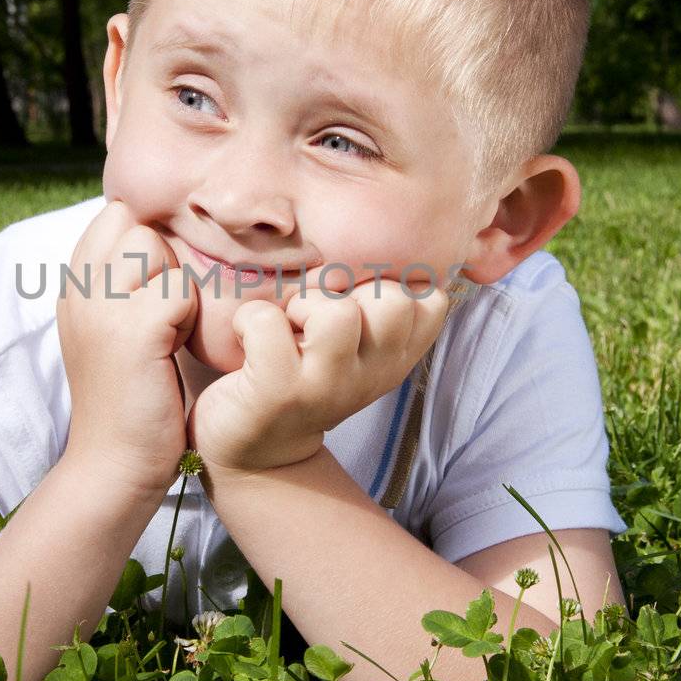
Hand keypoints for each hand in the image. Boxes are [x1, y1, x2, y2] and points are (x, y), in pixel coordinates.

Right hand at [57, 199, 197, 494]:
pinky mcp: (131, 331)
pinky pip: (179, 289)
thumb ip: (121, 284)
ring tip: (168, 332)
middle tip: (163, 314)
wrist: (116, 465)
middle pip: (133, 223)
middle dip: (161, 259)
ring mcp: (99, 307)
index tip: (153, 290)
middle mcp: (77, 289)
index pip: (113, 216)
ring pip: (154, 246)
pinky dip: (189, 317)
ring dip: (175, 285)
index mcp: (72, 286)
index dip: (145, 242)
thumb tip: (158, 236)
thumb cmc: (131, 399)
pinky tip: (175, 351)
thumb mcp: (111, 330)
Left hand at [187, 267, 453, 474]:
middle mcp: (371, 376)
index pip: (431, 300)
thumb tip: (393, 231)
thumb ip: (377, 305)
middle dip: (348, 291)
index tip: (355, 302)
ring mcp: (326, 387)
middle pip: (394, 301)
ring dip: (304, 305)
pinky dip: (251, 319)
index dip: (390, 284)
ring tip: (287, 326)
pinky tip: (249, 339)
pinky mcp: (278, 393)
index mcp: (394, 359)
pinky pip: (268, 323)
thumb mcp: (354, 346)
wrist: (253, 448)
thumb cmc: (301, 375)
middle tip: (314, 314)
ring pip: (340, 313)